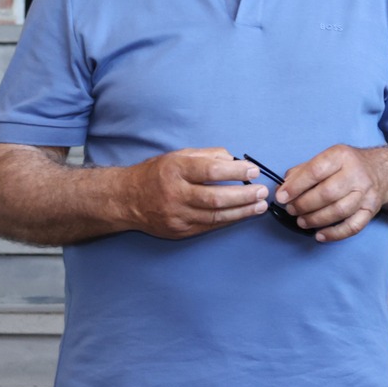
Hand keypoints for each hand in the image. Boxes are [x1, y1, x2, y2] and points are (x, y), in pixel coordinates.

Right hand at [122, 148, 267, 239]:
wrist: (125, 200)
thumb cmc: (156, 174)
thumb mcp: (178, 156)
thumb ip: (208, 155)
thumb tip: (235, 161)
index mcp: (175, 170)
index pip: (210, 171)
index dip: (235, 172)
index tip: (253, 171)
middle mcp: (174, 194)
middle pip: (215, 197)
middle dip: (244, 195)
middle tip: (262, 191)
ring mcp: (176, 215)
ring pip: (215, 216)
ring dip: (242, 211)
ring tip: (260, 206)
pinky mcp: (178, 231)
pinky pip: (208, 226)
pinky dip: (228, 220)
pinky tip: (243, 214)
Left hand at [278, 145, 384, 241]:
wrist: (381, 171)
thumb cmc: (346, 166)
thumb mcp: (325, 159)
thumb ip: (302, 172)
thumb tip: (282, 189)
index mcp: (341, 156)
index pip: (316, 171)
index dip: (296, 186)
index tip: (281, 197)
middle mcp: (356, 173)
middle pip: (328, 193)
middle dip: (304, 205)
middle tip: (291, 210)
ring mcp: (366, 193)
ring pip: (340, 211)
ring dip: (316, 220)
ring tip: (302, 222)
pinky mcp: (371, 209)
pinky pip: (354, 226)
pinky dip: (335, 234)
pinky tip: (320, 235)